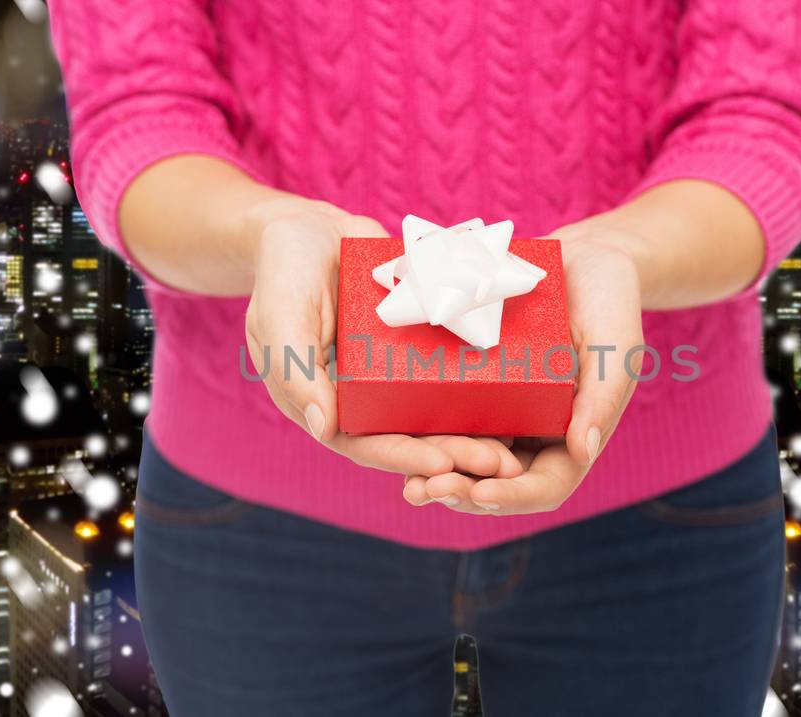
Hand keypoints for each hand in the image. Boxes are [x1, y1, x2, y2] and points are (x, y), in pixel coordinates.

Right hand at [243, 201, 523, 478]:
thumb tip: (326, 430)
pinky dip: (481, 388)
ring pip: (436, 413)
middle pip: (410, 437)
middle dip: (454, 454)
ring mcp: (391, 374)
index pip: (366, 444)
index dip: (405, 458)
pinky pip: (450, 372)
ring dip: (474, 432)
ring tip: (515, 446)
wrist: (310, 228)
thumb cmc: (284, 271)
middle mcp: (362, 398)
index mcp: (324, 404)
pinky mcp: (417, 347)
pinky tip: (521, 395)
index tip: (446, 466)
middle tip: (501, 464)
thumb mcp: (280, 316)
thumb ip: (294, 370)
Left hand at [406, 235, 644, 513]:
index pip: (545, 486)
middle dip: (463, 492)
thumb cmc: (609, 301)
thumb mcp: (615, 346)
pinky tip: (394, 440)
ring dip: (438, 477)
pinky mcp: (473, 388)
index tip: (480, 492)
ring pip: (467, 461)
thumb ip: (602, 398)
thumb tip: (582, 451)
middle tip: (428, 489)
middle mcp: (534, 434)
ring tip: (410, 484)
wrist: (581, 259)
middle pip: (497, 483)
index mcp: (572, 435)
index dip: (512, 496)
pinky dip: (424, 439)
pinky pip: (446, 420)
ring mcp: (501, 414)